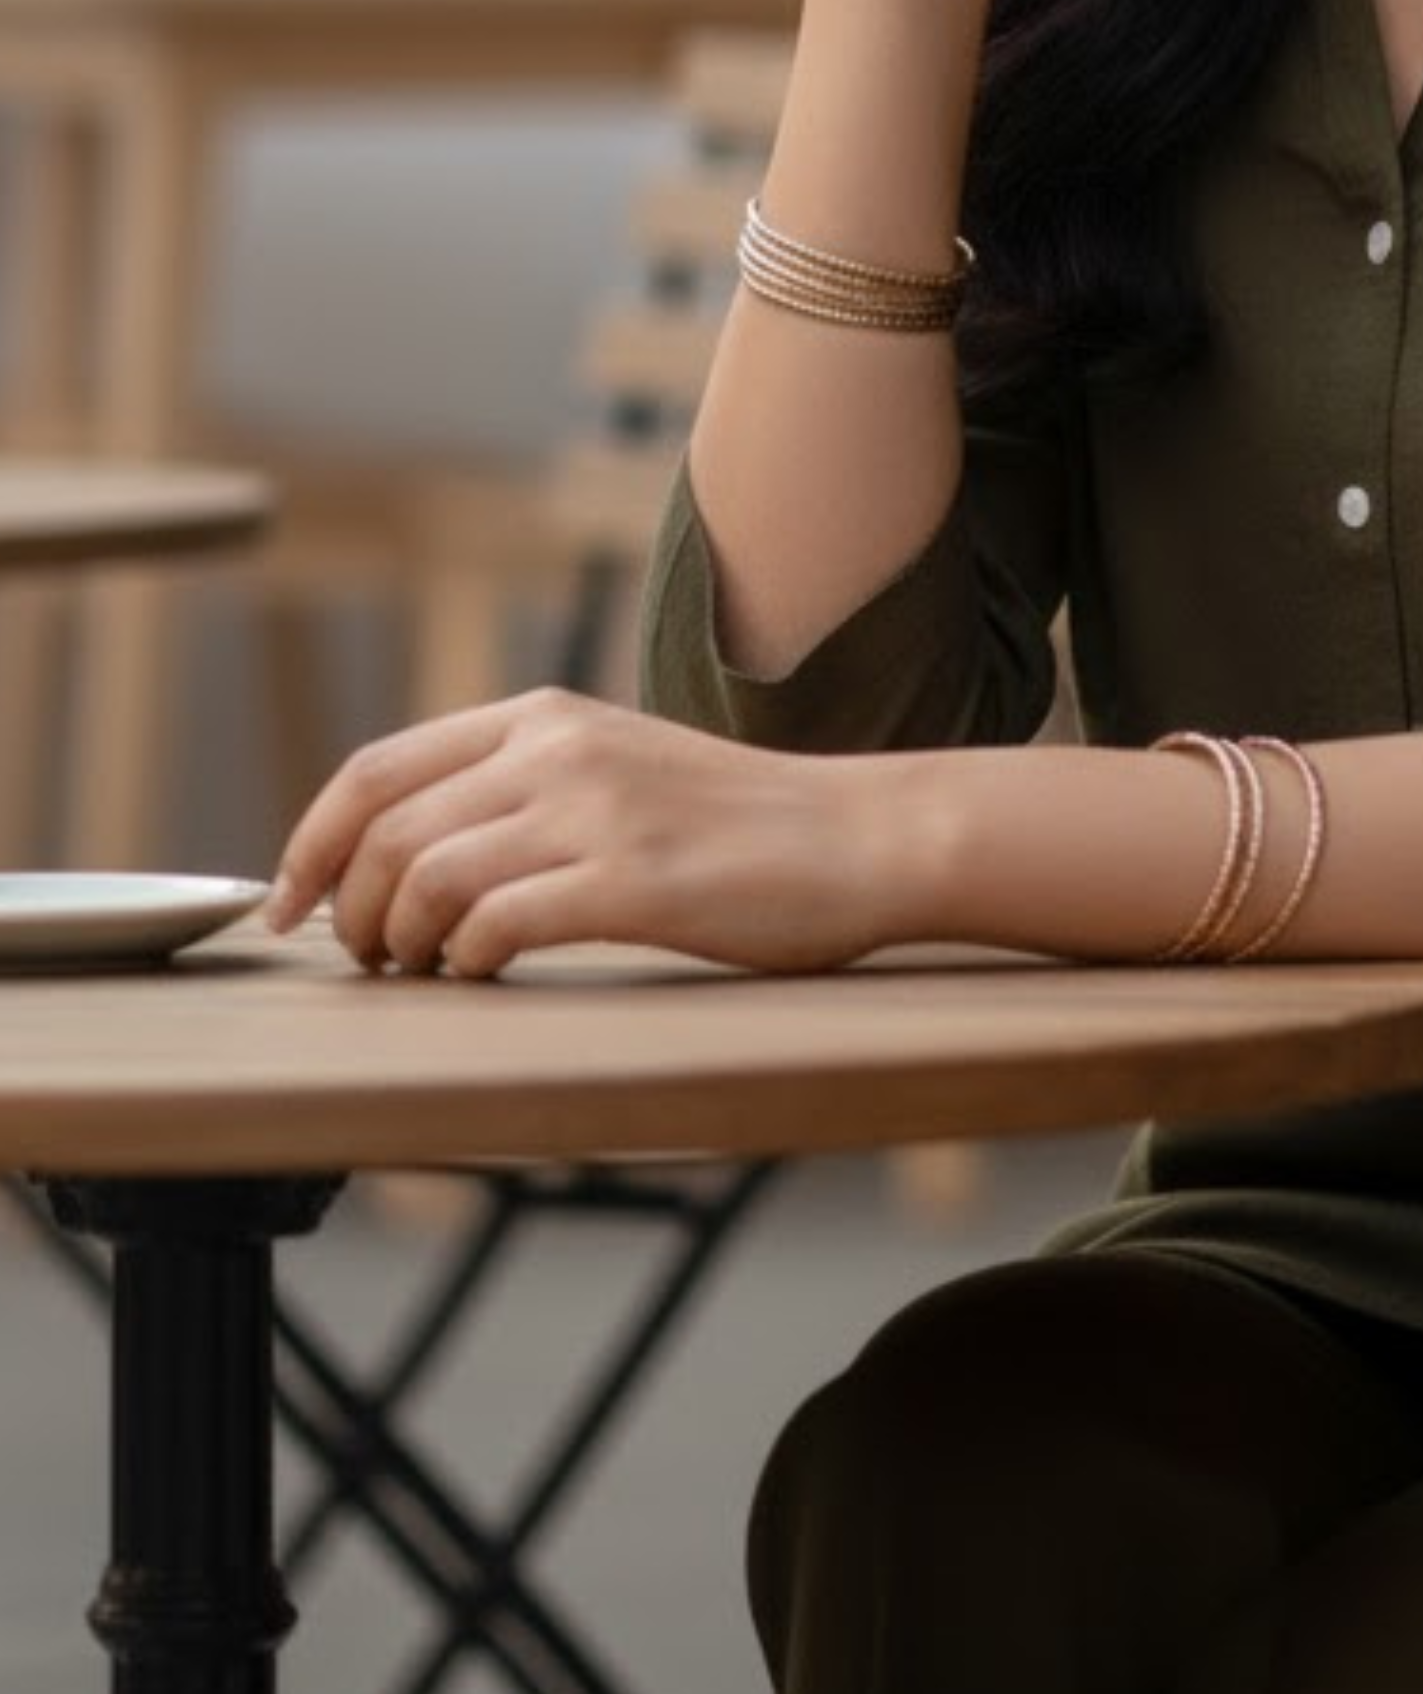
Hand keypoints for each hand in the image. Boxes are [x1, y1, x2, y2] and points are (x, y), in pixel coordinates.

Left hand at [267, 692, 912, 980]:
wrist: (862, 836)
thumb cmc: (743, 825)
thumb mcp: (619, 768)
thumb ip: (526, 787)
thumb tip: (412, 856)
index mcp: (546, 715)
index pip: (378, 769)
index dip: (311, 844)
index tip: (290, 907)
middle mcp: (559, 749)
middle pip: (387, 829)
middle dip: (348, 910)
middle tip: (366, 963)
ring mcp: (597, 811)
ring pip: (428, 878)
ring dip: (398, 943)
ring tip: (420, 975)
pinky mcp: (633, 881)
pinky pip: (497, 925)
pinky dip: (464, 964)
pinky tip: (484, 978)